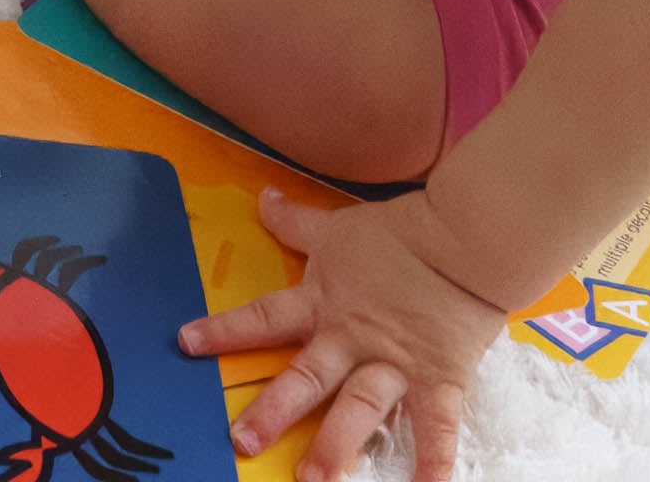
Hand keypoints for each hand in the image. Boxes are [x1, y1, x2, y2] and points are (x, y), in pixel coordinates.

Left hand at [178, 189, 508, 481]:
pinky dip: (434, 459)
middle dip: (274, 409)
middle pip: (307, 375)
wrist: (463, 239)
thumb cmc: (397, 234)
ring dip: (338, 445)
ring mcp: (393, 362)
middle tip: (242, 442)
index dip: (224, 329)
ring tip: (316, 480)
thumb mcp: (337, 227)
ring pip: (360, 407)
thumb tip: (261, 196)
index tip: (187, 344)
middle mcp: (351, 337)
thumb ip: (295, 221)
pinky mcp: (437, 378)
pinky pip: (436, 425)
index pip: (264, 316)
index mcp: (323, 302)